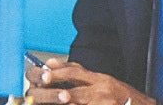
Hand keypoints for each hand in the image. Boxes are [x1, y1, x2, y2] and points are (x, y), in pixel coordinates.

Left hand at [26, 59, 154, 104]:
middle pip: (76, 92)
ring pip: (79, 104)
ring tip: (56, 102)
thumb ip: (77, 71)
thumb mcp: (100, 79)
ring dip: (68, 104)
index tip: (44, 75)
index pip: (75, 72)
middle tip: (48, 93)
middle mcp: (102, 90)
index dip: (58, 73)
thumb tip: (50, 62)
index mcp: (98, 79)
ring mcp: (104, 103)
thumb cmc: (119, 93)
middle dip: (60, 95)